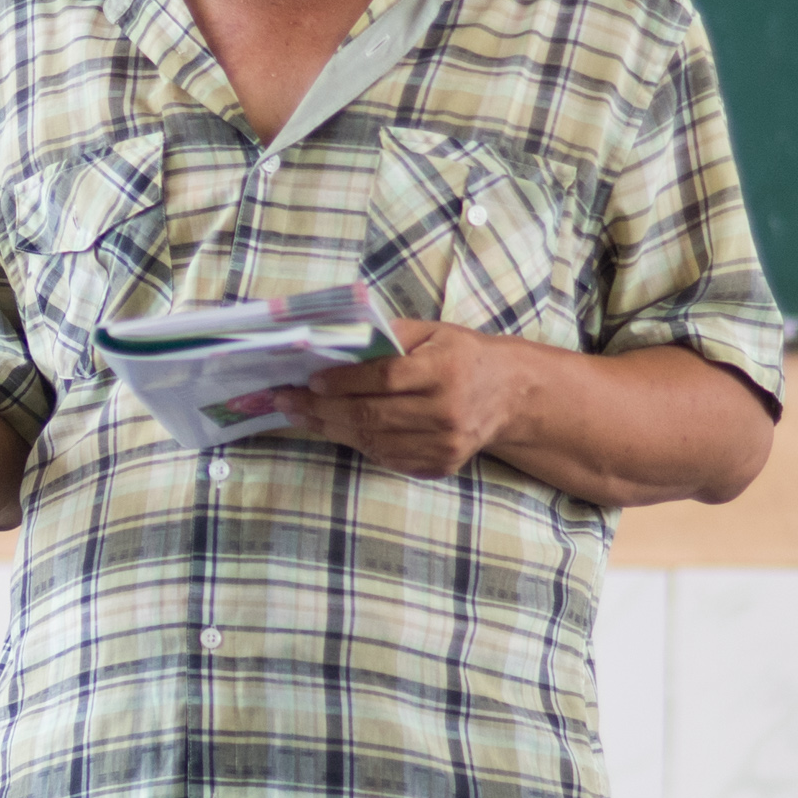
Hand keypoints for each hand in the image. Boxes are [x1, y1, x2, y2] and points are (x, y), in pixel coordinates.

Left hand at [278, 318, 529, 478]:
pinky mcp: (441, 465)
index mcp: (445, 370)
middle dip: (322, 409)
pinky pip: (387, 457)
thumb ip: (389, 336)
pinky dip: (356, 443)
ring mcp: (445, 444)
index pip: (384, 378)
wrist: (510, 395)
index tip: (311, 380)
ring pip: (373, 441)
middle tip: (286, 401)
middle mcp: (447, 411)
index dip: (344, 381)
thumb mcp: (433, 332)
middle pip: (372, 414)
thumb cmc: (462, 356)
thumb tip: (334, 342)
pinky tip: (334, 429)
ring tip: (301, 416)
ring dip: (330, 429)